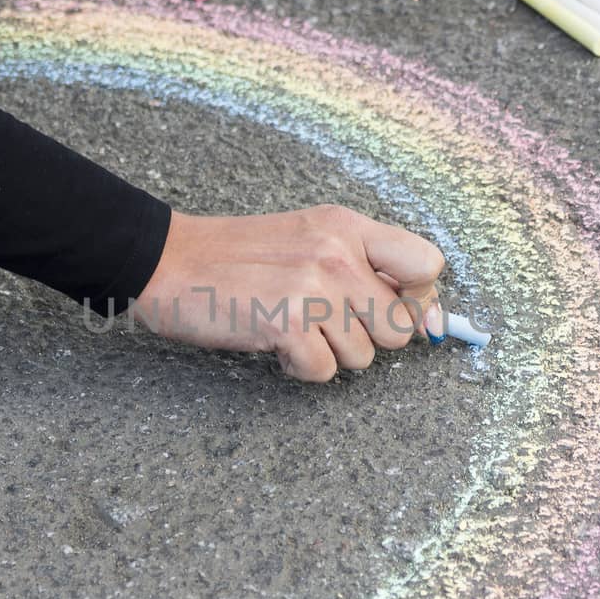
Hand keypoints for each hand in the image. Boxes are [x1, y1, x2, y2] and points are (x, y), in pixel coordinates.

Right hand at [132, 204, 446, 381]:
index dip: (417, 298)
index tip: (390, 309)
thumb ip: (367, 268)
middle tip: (323, 321)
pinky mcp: (287, 323)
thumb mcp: (309, 239)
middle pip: (400, 327)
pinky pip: (324, 371)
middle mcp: (337, 253)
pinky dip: (298, 367)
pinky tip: (273, 340)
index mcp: (346, 226)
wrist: (169, 261)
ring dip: (328, 352)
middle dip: (366, 337)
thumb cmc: (238, 258)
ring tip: (290, 324)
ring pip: (363, 356)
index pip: (428, 264)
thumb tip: (431, 320)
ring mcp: (313, 288)